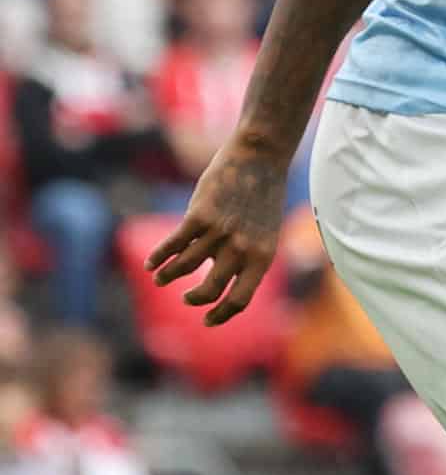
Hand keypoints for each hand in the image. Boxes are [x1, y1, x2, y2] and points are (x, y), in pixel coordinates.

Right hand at [145, 136, 288, 326]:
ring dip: (168, 276)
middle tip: (186, 298)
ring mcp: (219, 233)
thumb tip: (223, 279)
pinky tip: (151, 264)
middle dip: (194, 298)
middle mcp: (241, 249)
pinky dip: (159, 257)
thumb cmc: (264, 192)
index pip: (240, 299)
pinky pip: (173, 245)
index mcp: (262, 256)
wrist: (261, 154)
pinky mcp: (199, 216)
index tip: (208, 321)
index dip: (222, 314)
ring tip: (160, 279)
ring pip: (185, 267)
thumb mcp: (266, 229)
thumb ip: (248, 256)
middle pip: (210, 289)